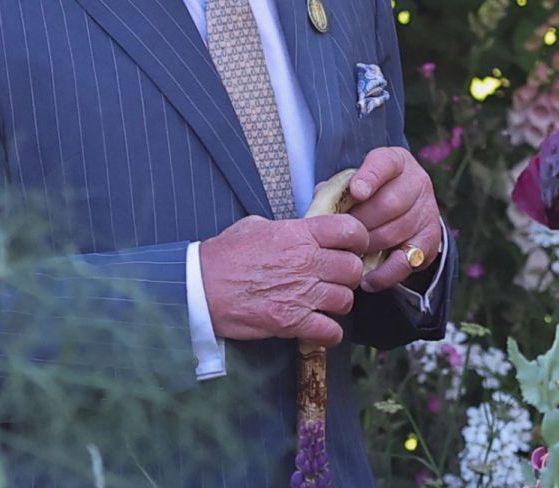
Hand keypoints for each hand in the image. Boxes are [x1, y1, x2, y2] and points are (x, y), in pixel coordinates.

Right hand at [199, 213, 368, 346]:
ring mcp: (301, 293)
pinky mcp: (292, 322)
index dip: (358, 238)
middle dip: (348, 273)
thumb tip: (305, 231)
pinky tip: (319, 326)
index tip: (354, 246)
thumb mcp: (256, 226)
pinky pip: (331, 331)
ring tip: (324, 301)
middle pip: (353, 268)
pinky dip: (329, 332)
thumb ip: (288, 229)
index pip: (349, 230)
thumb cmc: (225, 254)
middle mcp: (306, 262)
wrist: (201, 287)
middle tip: (336, 277)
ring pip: (346, 300)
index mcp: (298, 234)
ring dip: (338, 302)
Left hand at [346, 146, 441, 292]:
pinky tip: (366, 278)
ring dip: (368, 245)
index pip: (385, 163)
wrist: (407, 209)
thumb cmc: (373, 192)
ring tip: (349, 252)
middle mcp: (417, 182)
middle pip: (389, 203)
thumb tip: (321, 197)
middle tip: (342, 234)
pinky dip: (384, 273)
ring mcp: (427, 211)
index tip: (356, 191)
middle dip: (360, 222)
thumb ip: (340, 187)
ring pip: (395, 232)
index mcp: (396, 161)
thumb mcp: (358, 181)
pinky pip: (406, 261)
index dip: (370, 177)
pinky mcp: (430, 241)